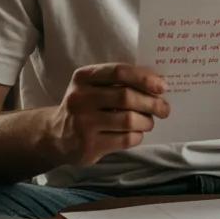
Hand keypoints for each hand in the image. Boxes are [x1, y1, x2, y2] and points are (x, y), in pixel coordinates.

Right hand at [49, 63, 169, 164]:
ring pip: (129, 120)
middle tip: (164, 108)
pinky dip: (138, 136)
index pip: (119, 72)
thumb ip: (119, 82)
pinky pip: (126, 139)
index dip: (144, 78)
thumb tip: (158, 84)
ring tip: (149, 122)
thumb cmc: (86, 105)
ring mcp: (82, 124)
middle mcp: (80, 99)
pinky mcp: (88, 146)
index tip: (162, 86)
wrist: (55, 136)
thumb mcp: (93, 86)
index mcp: (83, 77)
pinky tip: (136, 133)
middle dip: (152, 103)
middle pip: (126, 97)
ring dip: (147, 121)